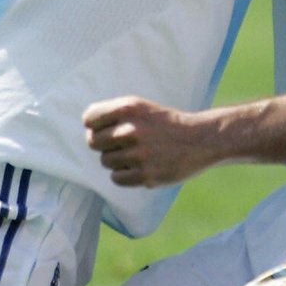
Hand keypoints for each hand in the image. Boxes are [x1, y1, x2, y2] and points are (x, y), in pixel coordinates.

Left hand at [83, 96, 215, 187]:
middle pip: (93, 142)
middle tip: (124, 143)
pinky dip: (125, 175)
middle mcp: (131, 130)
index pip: (89, 119)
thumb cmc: (165, 124)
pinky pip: (116, 178)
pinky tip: (140, 167)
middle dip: (105, 144)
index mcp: (129, 108)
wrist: (200, 140)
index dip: (95, 125)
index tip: (106, 128)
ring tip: (137, 154)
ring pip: (105, 161)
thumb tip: (86, 129)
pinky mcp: (145, 175)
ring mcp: (138, 154)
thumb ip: (113, 114)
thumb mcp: (141, 107)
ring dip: (117, 160)